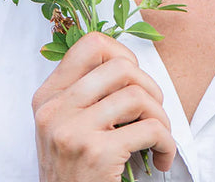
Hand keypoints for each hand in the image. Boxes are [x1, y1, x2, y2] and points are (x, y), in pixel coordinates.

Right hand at [32, 32, 175, 181]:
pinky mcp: (96, 154)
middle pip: (121, 67)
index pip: (91, 45)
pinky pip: (150, 129)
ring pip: (138, 96)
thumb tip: (128, 64)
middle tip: (152, 112)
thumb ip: (85, 93)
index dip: (122, 54)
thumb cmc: (76, 172)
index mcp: (48, 96)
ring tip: (159, 137)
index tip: (134, 79)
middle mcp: (55, 110)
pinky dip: (166, 143)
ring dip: (161, 118)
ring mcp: (73, 131)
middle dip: (150, 87)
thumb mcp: (66, 126)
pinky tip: (161, 158)